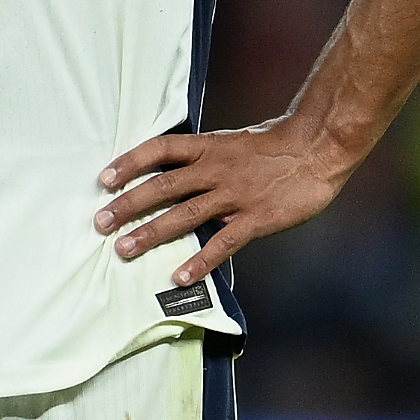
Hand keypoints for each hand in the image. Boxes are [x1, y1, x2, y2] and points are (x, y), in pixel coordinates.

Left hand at [93, 120, 348, 289]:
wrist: (319, 147)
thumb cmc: (277, 145)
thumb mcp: (233, 142)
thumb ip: (206, 158)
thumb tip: (175, 173)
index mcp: (209, 147)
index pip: (160, 149)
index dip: (129, 163)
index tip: (104, 179)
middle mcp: (216, 169)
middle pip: (163, 185)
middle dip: (128, 204)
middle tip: (100, 222)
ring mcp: (235, 194)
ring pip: (185, 214)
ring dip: (152, 233)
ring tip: (124, 250)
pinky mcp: (256, 218)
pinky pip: (223, 242)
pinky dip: (200, 261)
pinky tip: (180, 277)